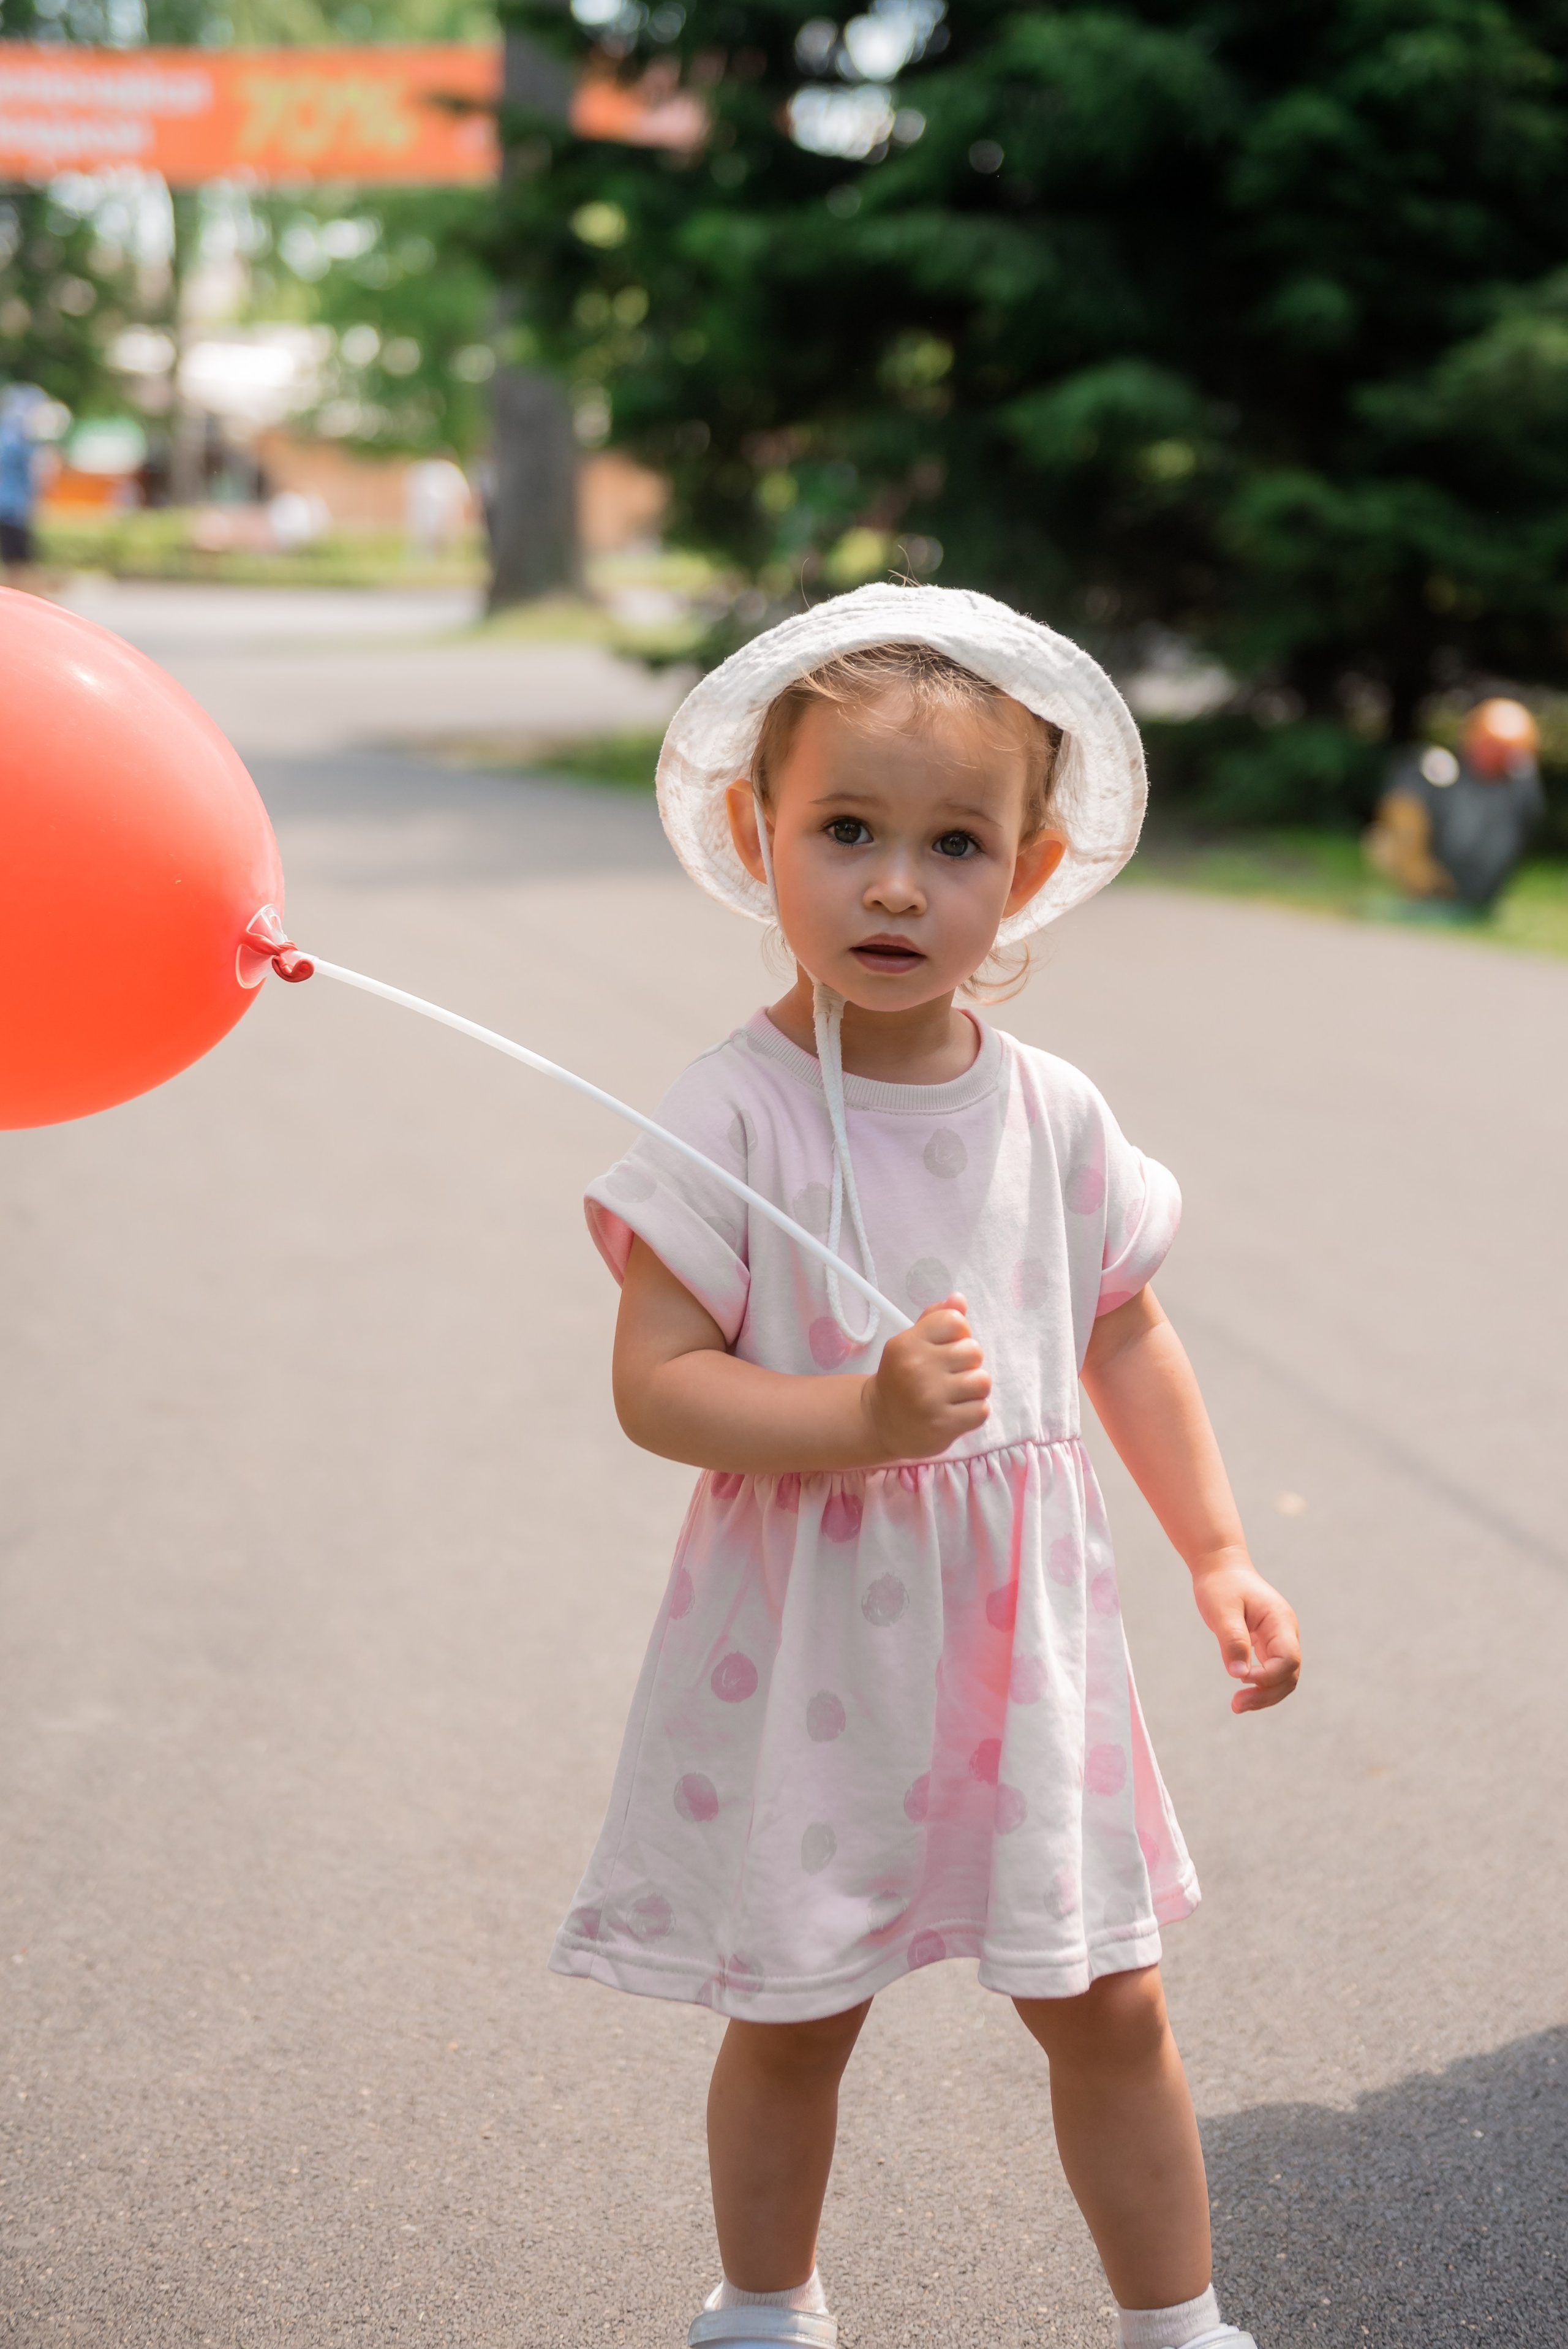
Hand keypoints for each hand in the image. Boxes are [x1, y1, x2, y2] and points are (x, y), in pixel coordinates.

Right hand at [863, 1295, 989, 1461]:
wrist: (880, 1423)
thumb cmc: (901, 1379)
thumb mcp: (909, 1344)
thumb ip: (935, 1319)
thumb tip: (958, 1299)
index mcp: (908, 1343)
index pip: (956, 1321)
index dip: (959, 1333)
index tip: (948, 1347)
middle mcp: (917, 1368)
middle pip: (973, 1351)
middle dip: (967, 1363)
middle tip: (949, 1375)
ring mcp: (930, 1398)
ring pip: (982, 1382)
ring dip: (973, 1389)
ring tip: (955, 1394)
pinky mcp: (943, 1424)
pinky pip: (981, 1410)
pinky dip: (972, 1412)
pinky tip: (954, 1411)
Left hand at [1191, 1551, 1300, 1713]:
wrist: (1221, 1568)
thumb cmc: (1221, 1585)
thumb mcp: (1222, 1609)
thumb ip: (1232, 1640)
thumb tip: (1239, 1675)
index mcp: (1280, 1622)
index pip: (1288, 1659)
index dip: (1268, 1676)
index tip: (1240, 1678)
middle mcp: (1285, 1633)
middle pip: (1290, 1675)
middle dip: (1267, 1694)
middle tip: (1236, 1705)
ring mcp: (1279, 1640)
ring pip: (1283, 1678)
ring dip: (1264, 1695)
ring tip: (1237, 1705)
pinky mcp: (1267, 1645)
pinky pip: (1271, 1672)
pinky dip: (1260, 1686)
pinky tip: (1242, 1694)